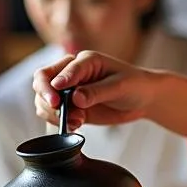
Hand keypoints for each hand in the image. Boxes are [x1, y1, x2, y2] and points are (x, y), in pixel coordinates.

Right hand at [33, 51, 157, 129]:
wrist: (143, 99)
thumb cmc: (135, 85)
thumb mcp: (120, 86)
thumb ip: (96, 91)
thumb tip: (74, 98)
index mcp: (84, 61)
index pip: (61, 69)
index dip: (54, 84)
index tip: (55, 99)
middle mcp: (72, 72)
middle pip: (43, 81)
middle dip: (46, 97)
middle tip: (59, 111)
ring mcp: (70, 90)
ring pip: (44, 99)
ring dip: (53, 113)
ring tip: (77, 121)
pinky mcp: (72, 107)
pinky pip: (53, 114)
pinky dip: (59, 122)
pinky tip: (76, 126)